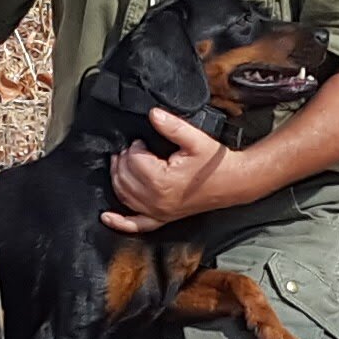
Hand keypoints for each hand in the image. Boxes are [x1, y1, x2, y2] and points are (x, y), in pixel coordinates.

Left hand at [103, 107, 245, 233]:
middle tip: (134, 149)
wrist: (233, 183)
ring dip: (118, 179)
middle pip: (124, 178)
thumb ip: (171, 126)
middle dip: (124, 160)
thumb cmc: (215, 163)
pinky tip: (105, 217)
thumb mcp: (195, 139)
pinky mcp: (163, 218)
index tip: (142, 141)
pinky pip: (136, 225)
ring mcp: (159, 212)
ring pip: (124, 196)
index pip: (133, 161)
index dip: (133, 147)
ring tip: (124, 163)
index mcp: (163, 181)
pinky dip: (119, 222)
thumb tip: (153, 114)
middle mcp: (157, 201)